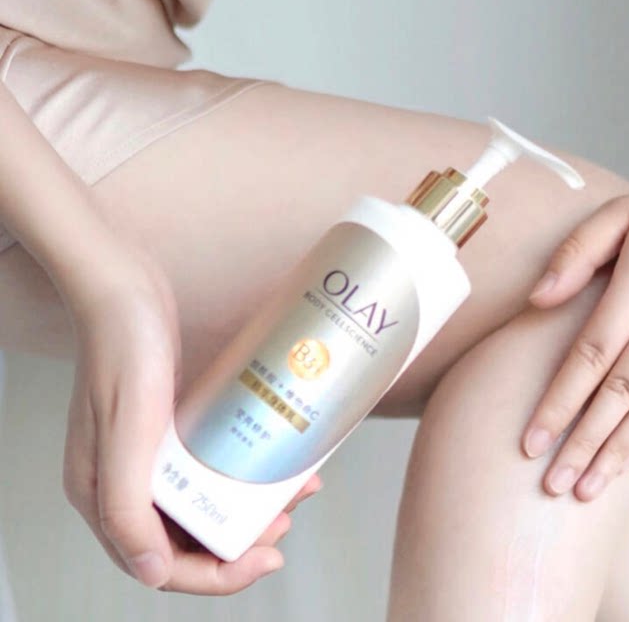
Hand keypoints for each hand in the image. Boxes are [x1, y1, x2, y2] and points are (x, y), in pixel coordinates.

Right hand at [57, 243, 321, 593]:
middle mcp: (123, 482)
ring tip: (293, 489)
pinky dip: (238, 470)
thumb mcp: (124, 431)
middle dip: (241, 539)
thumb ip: (128, 505)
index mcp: (103, 496)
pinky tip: (271, 457)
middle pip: (186, 536)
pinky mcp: (166, 425)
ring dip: (247, 505)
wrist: (126, 287)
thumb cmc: (123, 350)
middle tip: (287, 520)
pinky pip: (206, 464)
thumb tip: (152, 573)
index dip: (216, 575)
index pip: (161, 565)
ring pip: (202, 501)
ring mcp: (146, 453)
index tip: (267, 560)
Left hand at [518, 175, 628, 500]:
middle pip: (624, 389)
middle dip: (585, 440)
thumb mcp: (622, 213)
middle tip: (551, 483)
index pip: (594, 351)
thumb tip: (537, 300)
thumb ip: (576, 252)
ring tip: (586, 486)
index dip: (561, 400)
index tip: (532, 438)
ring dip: (621, 451)